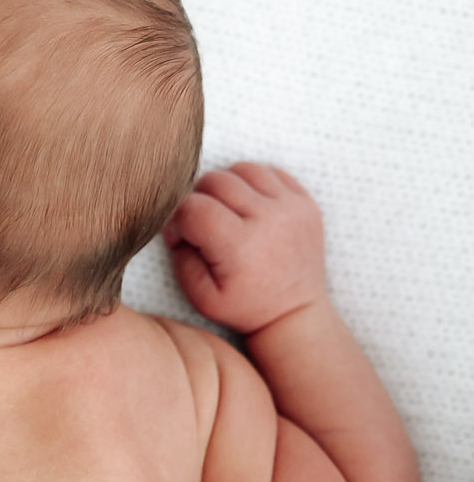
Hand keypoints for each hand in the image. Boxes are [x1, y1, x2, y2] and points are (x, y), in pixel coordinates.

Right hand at [165, 161, 325, 334]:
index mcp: (240, 245)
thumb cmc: (244, 307)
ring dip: (227, 186)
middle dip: (199, 199)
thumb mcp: (200, 296)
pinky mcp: (305, 201)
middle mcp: (269, 219)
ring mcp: (291, 207)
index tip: (182, 237)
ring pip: (243, 169)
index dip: (177, 219)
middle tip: (203, 224)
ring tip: (227, 212)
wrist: (294, 312)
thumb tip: (175, 222)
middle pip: (216, 180)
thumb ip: (180, 256)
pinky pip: (270, 171)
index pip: (192, 206)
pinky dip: (253, 183)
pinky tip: (249, 206)